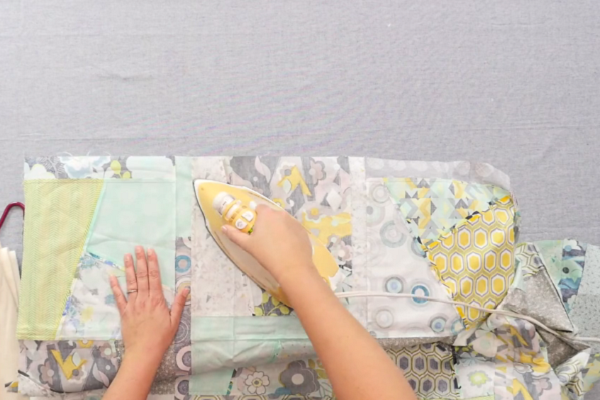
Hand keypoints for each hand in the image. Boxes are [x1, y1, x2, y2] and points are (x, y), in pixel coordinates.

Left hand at [109, 246, 188, 366]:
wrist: (144, 351)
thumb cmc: (161, 337)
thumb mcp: (175, 321)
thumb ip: (179, 303)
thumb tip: (186, 288)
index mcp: (157, 300)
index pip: (154, 277)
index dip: (152, 263)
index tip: (150, 251)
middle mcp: (143, 299)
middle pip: (142, 276)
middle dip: (140, 261)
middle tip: (138, 248)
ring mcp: (132, 305)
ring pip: (130, 283)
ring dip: (129, 268)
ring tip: (126, 256)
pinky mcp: (124, 312)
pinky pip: (118, 297)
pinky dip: (115, 286)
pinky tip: (112, 276)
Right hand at [221, 205, 317, 287]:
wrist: (293, 267)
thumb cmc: (267, 254)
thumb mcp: (247, 245)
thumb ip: (234, 235)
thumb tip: (223, 227)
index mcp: (267, 214)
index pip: (259, 208)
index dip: (255, 217)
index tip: (254, 228)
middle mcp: (281, 213)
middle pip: (272, 215)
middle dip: (267, 223)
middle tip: (264, 238)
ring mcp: (294, 221)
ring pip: (283, 221)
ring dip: (278, 228)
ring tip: (276, 245)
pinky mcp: (303, 230)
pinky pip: (293, 229)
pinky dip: (289, 234)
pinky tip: (287, 247)